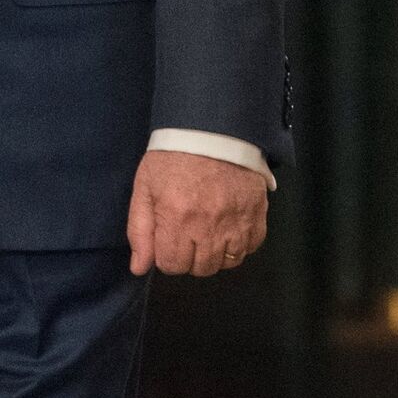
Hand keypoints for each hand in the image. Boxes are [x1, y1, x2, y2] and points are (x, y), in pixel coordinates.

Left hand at [126, 150, 267, 277]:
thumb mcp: (145, 186)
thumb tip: (139, 268)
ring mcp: (236, 223)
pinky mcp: (258, 216)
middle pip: (199, 268)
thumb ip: (139, 229)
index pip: (171, 265)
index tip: (168, 234)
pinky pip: (249, 249)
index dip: (166, 253)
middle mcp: (209, 226)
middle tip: (187, 228)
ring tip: (208, 226)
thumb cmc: (173, 156)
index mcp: (177, 217)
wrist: (213, 129)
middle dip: (189, 254)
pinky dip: (239, 243)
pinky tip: (228, 224)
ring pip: (225, 263)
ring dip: (214, 252)